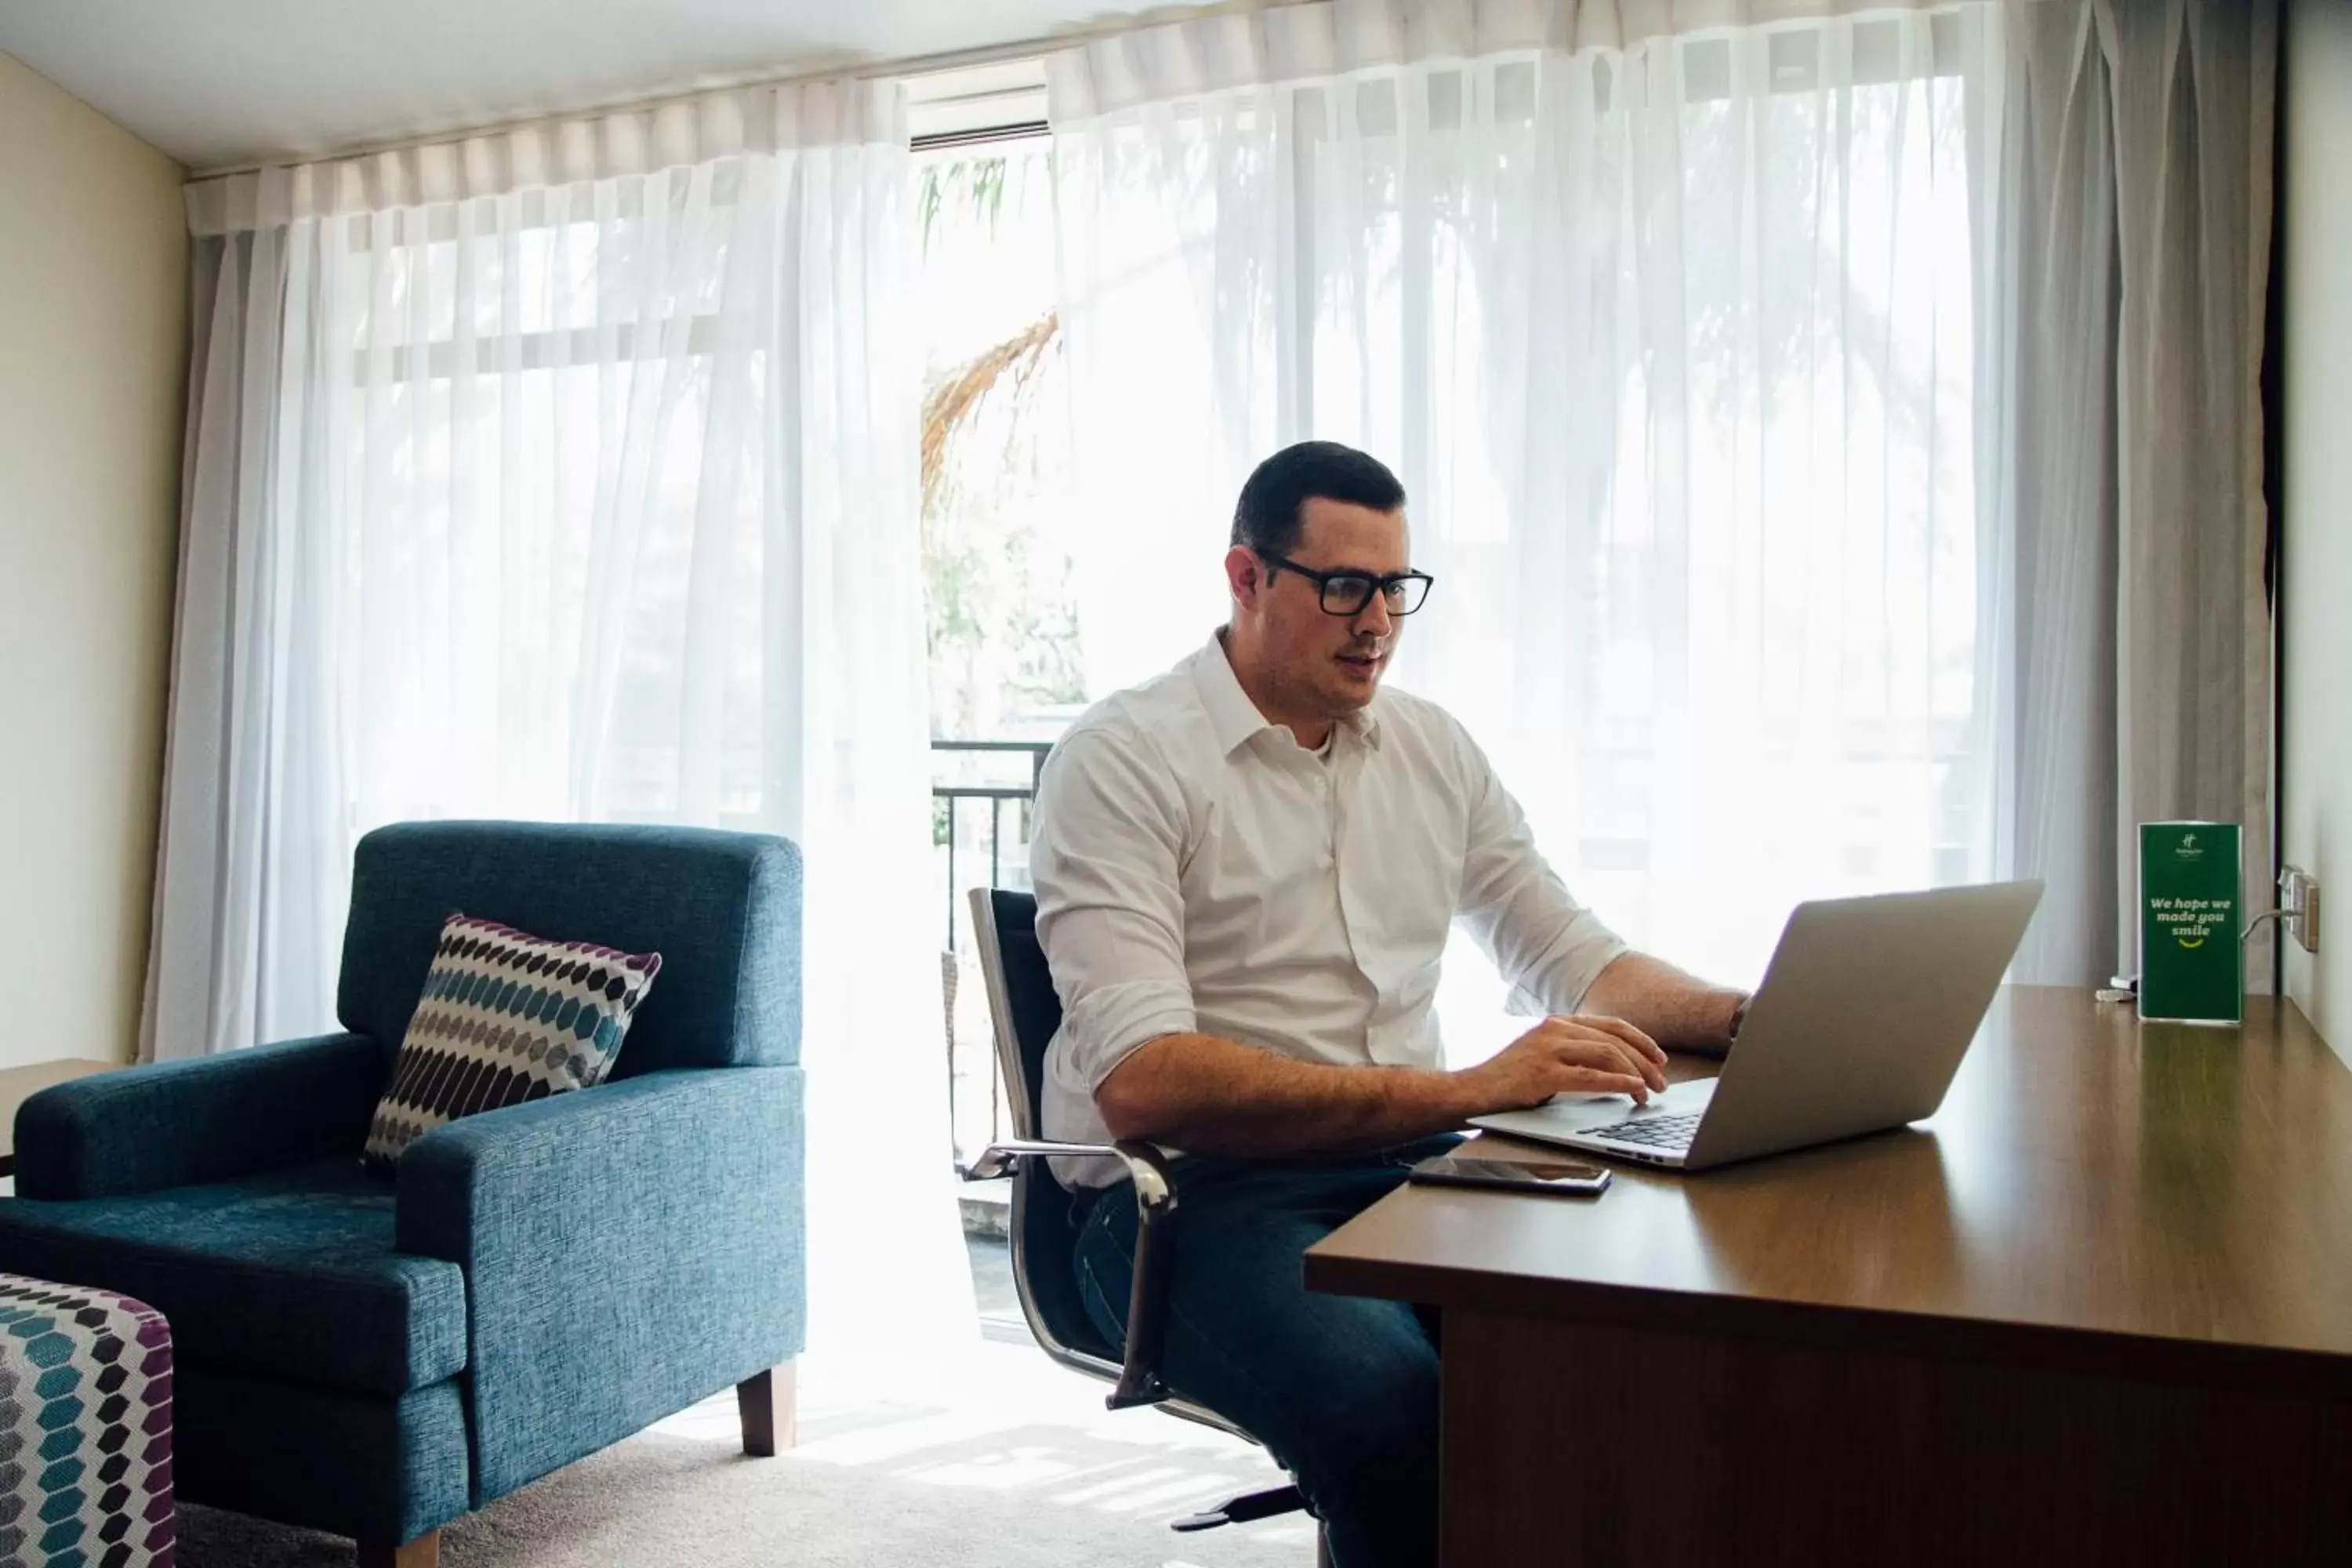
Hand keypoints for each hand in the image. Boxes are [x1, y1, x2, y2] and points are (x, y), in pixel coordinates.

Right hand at [1454, 1014, 1669, 1112]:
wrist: (1470, 1092)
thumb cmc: (1506, 1081)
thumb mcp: (1542, 1056)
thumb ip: (1572, 1053)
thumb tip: (1616, 1065)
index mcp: (1556, 1023)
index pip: (1610, 1025)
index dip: (1640, 1040)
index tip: (1658, 1058)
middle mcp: (1554, 1029)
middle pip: (1615, 1040)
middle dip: (1645, 1061)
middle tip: (1661, 1083)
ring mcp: (1548, 1050)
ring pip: (1608, 1054)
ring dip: (1636, 1075)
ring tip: (1649, 1093)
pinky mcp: (1543, 1074)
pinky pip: (1592, 1077)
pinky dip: (1619, 1083)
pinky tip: (1633, 1090)